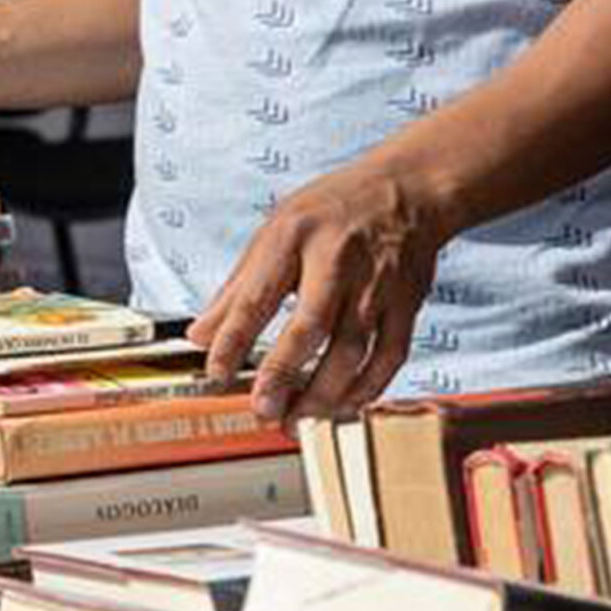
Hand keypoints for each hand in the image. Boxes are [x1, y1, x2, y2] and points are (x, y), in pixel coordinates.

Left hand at [187, 160, 454, 423]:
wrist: (410, 189)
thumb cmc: (334, 209)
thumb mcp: (276, 231)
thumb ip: (238, 287)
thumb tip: (200, 335)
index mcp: (294, 236)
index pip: (257, 295)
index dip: (233, 339)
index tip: (215, 373)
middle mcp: (338, 260)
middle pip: (310, 325)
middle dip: (283, 374)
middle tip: (262, 410)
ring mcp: (377, 284)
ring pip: (352, 349)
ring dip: (323, 394)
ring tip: (296, 421)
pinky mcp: (408, 303)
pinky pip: (388, 356)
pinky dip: (366, 388)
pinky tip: (341, 407)